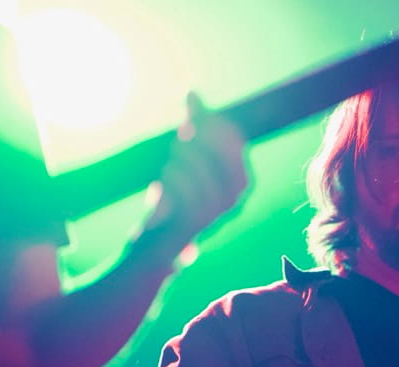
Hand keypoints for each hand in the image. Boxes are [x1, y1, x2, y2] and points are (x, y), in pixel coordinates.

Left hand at [141, 93, 248, 249]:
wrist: (159, 241)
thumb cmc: (176, 194)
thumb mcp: (185, 157)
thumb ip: (192, 127)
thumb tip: (192, 94)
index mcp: (240, 180)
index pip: (235, 145)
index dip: (215, 123)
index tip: (194, 106)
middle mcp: (236, 199)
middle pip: (226, 161)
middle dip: (202, 140)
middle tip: (181, 133)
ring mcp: (219, 214)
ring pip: (207, 179)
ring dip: (187, 161)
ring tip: (172, 155)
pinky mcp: (197, 225)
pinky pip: (190, 199)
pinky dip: (176, 183)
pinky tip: (163, 176)